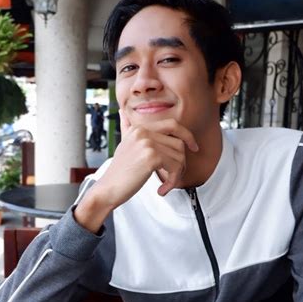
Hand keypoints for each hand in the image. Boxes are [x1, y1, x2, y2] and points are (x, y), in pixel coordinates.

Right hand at [74, 113, 197, 231]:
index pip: (173, 124)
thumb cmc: (119, 172)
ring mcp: (147, 143)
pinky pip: (175, 167)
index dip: (187, 135)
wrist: (108, 189)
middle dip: (182, 161)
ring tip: (166, 184)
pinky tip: (162, 189)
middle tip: (176, 175)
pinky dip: (173, 181)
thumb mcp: (123, 145)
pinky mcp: (151, 157)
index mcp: (139, 127)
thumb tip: (123, 112)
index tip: (194, 147)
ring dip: (177, 174)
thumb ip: (127, 128)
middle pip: (179, 142)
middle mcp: (143, 132)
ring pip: (180, 156)